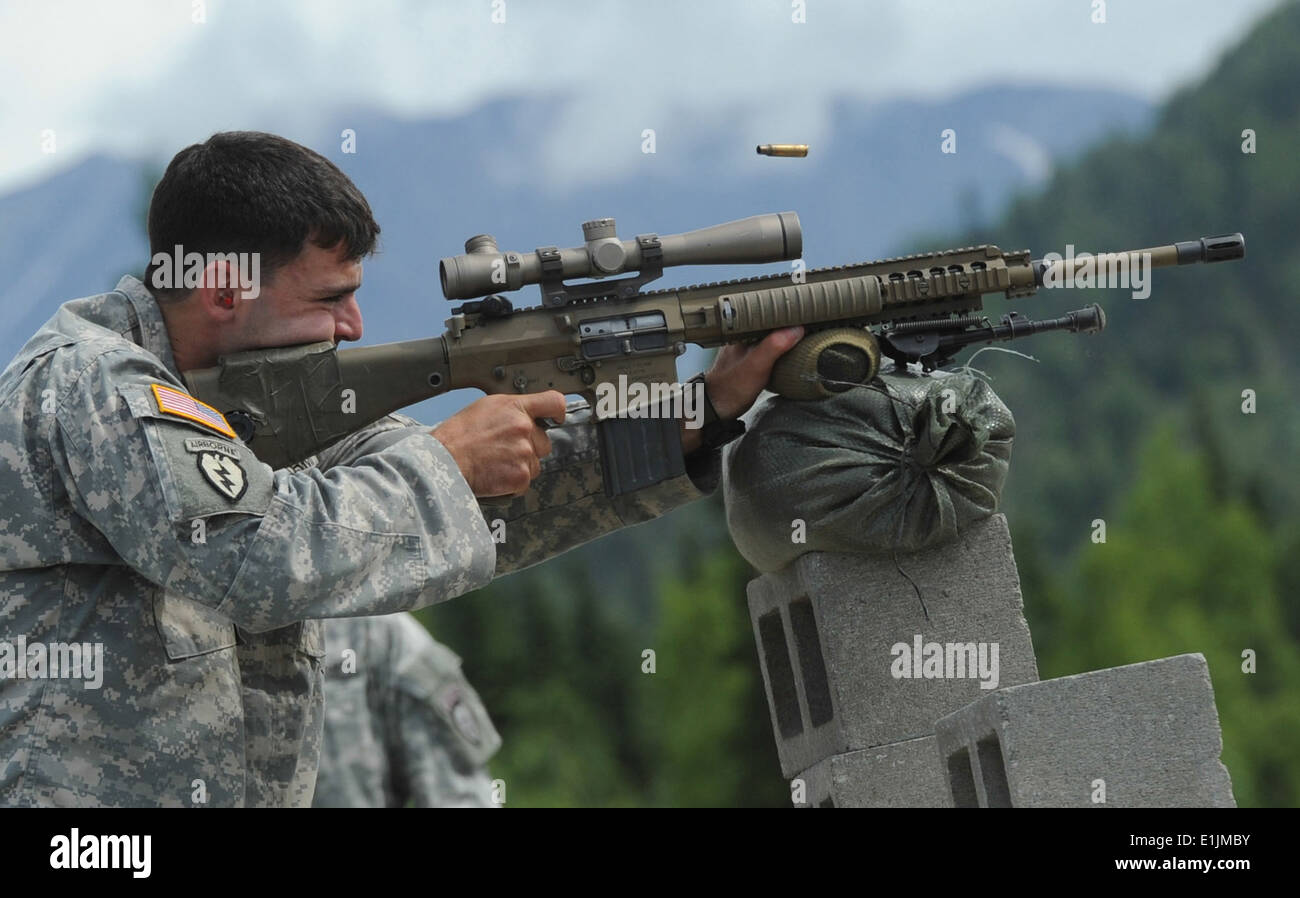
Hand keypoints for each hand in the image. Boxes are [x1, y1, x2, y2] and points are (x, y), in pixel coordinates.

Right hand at [431, 391, 566, 496]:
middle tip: (504, 449)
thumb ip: (513, 410)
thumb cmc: (459, 435)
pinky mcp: (521, 476)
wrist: (445, 461)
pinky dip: (513, 481)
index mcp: (516, 408)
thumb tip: (527, 416)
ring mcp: (525, 453)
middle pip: (544, 441)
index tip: (557, 418)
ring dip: (520, 465)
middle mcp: (524, 428)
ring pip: (535, 463)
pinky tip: (495, 473)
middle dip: (530, 447)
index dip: (558, 412)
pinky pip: (525, 480)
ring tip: (495, 461)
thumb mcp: (486, 407)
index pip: (554, 403)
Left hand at [679, 326, 803, 453]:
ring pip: (774, 337)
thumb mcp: (755, 366)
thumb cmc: (730, 388)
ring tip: (808, 334)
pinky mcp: (753, 362)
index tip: (809, 314)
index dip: (790, 314)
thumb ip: (774, 346)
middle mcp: (746, 337)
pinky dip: (783, 351)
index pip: (771, 314)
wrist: (716, 409)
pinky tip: (792, 353)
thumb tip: (796, 329)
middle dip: (793, 323)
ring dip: (789, 337)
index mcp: (744, 330)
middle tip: (814, 323)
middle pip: (774, 324)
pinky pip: (772, 351)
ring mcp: (749, 349)